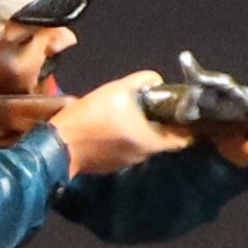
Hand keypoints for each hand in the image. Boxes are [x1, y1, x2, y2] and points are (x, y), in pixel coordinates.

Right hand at [47, 71, 193, 175]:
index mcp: (152, 141)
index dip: (188, 127)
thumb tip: (156, 80)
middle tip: (151, 110)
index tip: (185, 116)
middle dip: (159, 126)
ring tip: (128, 118)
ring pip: (142, 146)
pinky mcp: (110, 167)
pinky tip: (110, 130)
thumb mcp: (117, 90)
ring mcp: (127, 164)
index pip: (183, 139)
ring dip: (140, 134)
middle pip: (160, 140)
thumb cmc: (92, 117)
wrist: (59, 146)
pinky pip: (124, 151)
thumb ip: (142, 81)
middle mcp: (144, 156)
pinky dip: (124, 142)